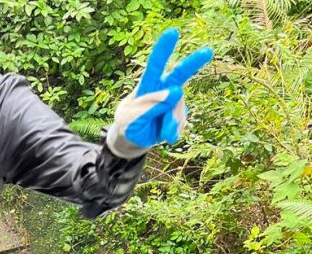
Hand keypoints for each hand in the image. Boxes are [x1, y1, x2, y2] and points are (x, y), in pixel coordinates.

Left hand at [107, 28, 212, 159]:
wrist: (134, 139)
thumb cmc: (128, 124)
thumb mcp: (130, 118)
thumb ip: (150, 105)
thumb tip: (176, 91)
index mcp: (147, 86)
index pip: (154, 66)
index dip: (163, 50)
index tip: (172, 32)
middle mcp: (163, 89)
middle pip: (179, 74)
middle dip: (193, 63)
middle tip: (207, 51)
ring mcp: (174, 101)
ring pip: (178, 107)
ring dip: (169, 122)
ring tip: (159, 132)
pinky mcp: (179, 113)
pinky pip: (180, 122)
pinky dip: (172, 131)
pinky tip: (164, 134)